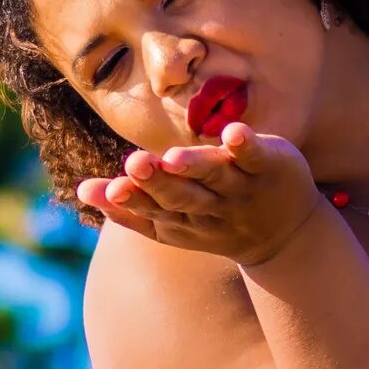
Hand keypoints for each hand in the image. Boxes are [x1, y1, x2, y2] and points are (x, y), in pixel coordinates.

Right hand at [76, 124, 326, 268]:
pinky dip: (245, 145)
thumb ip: (128, 208)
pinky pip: (257, 155)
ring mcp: (241, 186)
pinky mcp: (270, 165)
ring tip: (172, 157)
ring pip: (215, 176)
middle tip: (135, 165)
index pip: (154, 209)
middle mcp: (211, 206)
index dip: (133, 200)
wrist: (286, 235)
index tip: (111, 190)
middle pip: (182, 195)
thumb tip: (82, 190)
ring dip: (194, 166)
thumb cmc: (216, 220)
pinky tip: (233, 133)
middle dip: (157, 183)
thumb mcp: (172, 223)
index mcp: (183, 219)